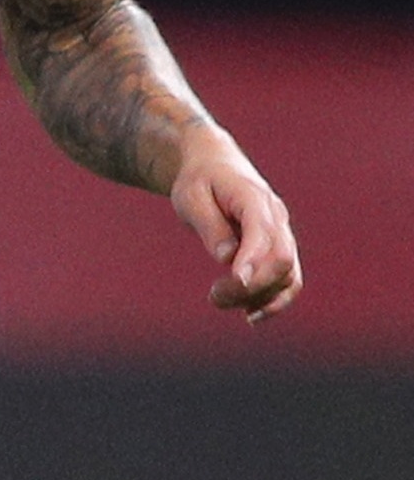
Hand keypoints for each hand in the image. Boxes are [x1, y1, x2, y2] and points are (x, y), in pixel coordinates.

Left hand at [169, 130, 301, 320]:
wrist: (214, 164)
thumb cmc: (199, 180)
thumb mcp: (191, 196)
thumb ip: (210, 225)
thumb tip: (227, 258)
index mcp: (254, 199)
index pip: (263, 235)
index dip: (252, 262)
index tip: (234, 283)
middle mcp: (276, 218)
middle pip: (281, 260)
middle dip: (252, 286)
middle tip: (213, 297)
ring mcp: (282, 234)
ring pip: (288, 275)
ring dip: (260, 298)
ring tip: (219, 302)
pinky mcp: (279, 248)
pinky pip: (287, 279)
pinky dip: (274, 300)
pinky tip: (251, 315)